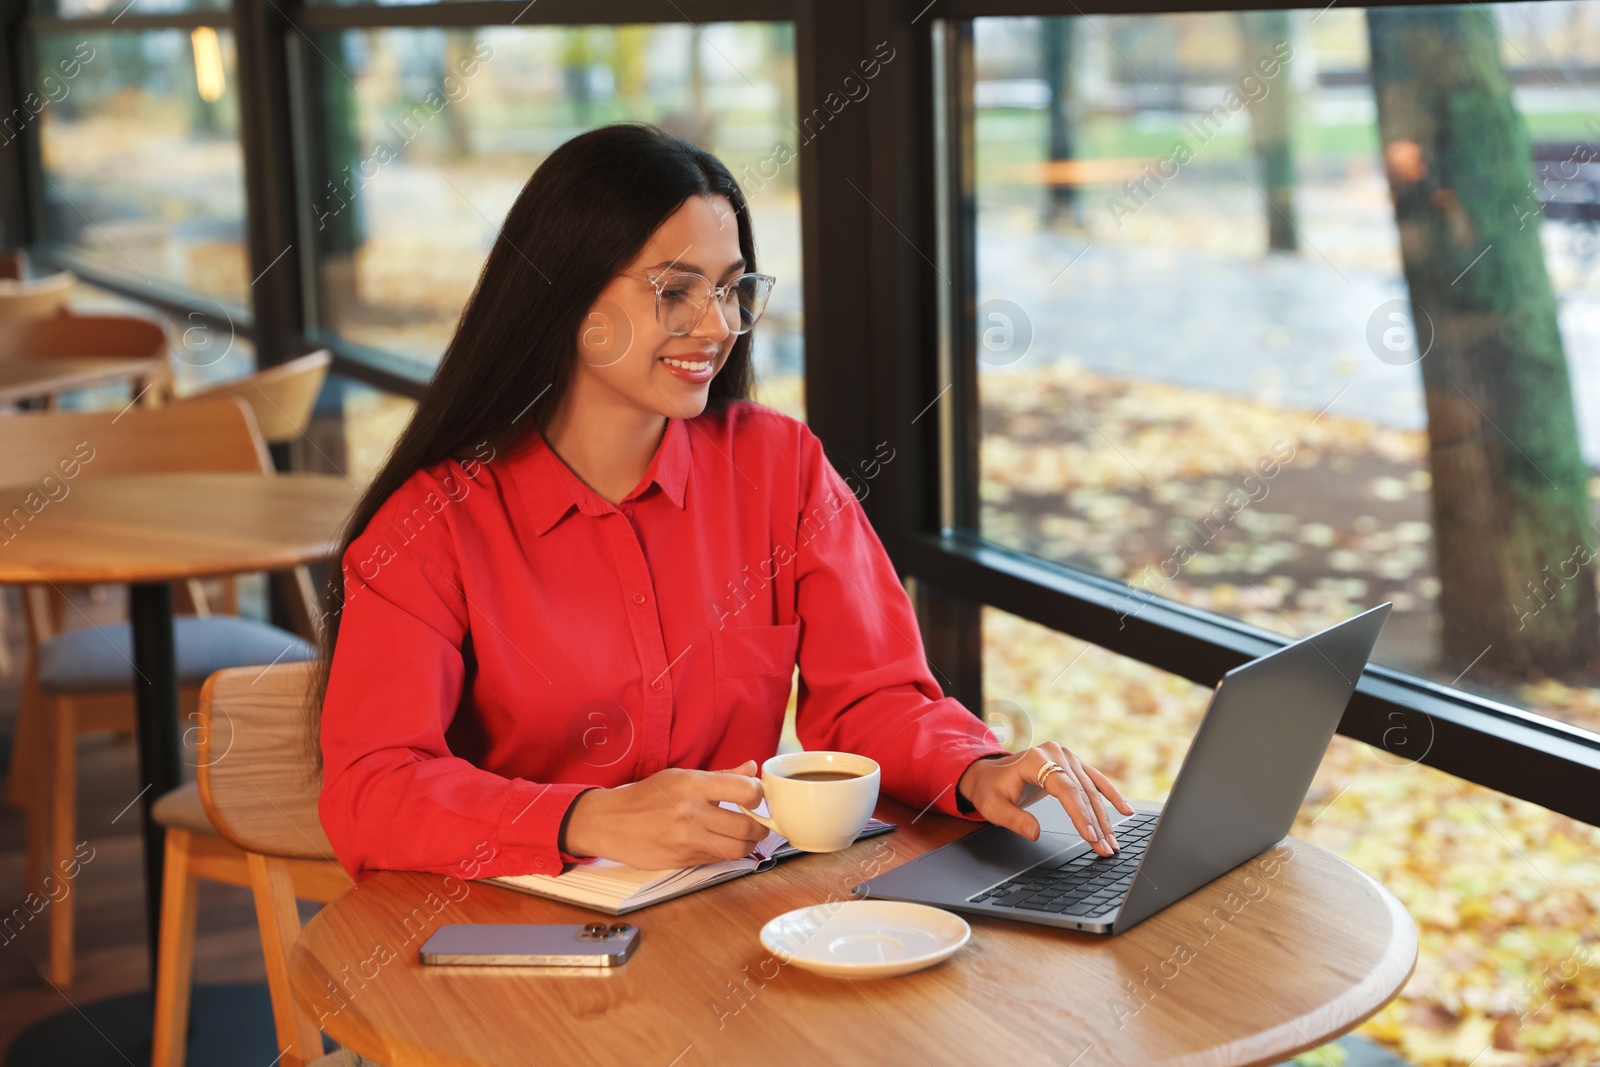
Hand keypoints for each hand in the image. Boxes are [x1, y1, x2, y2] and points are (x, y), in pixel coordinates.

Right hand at [559, 760, 770, 867]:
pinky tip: (723, 844)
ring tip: (744, 837)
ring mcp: (687, 839)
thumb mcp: (680, 776)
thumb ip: (720, 775)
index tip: (756, 798)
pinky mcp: (683, 859)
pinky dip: (727, 853)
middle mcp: (691, 812)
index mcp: (693, 784)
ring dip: (748, 845)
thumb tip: (751, 767)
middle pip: (746, 826)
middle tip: (758, 824)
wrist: (610, 822)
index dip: (758, 795)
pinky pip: (718, 859)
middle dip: (760, 827)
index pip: (745, 790)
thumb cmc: (646, 796)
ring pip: (737, 849)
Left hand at [956, 743, 1133, 855]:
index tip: (1090, 836)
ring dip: (1105, 817)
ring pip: (1092, 790)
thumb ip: (1014, 819)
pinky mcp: (1073, 764)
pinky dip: (1112, 796)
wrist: (990, 773)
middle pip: (1082, 791)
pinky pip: (1096, 781)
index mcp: (1036, 759)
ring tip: (1113, 842)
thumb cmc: (991, 789)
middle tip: (1105, 849)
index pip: (1066, 789)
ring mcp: (1066, 756)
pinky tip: (1126, 810)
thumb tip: (1036, 833)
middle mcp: (1055, 753)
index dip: (1080, 814)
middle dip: (1096, 823)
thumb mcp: (993, 807)